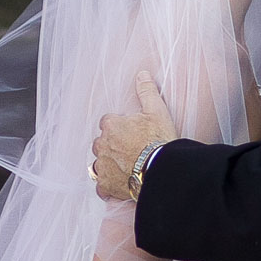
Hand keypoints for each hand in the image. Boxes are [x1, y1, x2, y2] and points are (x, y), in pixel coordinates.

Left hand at [91, 72, 175, 200]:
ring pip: (99, 164)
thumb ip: (146, 91)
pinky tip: (119, 185)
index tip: (131, 133)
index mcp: (111, 125)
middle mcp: (101, 144)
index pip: (108, 123)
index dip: (120, 128)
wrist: (162, 170)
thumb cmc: (159, 140)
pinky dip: (108, 186)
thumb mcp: (157, 111)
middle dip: (111, 146)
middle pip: (101, 143)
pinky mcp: (105, 185)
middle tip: (130, 151)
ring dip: (108, 165)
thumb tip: (142, 74)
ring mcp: (102, 166)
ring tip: (125, 168)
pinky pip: (101, 186)